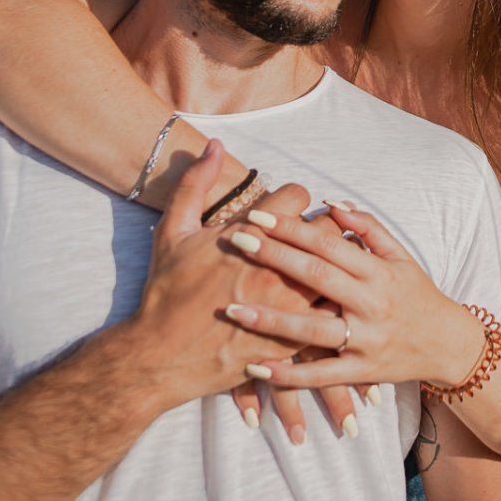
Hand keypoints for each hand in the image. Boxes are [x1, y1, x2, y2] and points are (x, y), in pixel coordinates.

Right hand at [126, 141, 318, 406]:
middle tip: (313, 235)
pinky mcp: (294, 339)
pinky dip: (336, 306)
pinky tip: (332, 303)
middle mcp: (276, 268)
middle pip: (326, 231)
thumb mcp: (172, 231)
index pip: (298, 196)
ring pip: (339, 273)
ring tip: (331, 267)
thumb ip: (195, 183)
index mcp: (250, 235)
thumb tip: (214, 144)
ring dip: (337, 266)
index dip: (294, 199)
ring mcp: (288, 306)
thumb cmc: (166, 290)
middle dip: (322, 229)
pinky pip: (333, 315)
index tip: (289, 208)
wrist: (161, 355)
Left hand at [218, 201, 485, 391]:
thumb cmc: (416, 294)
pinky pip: (320, 375)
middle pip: (317, 277)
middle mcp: (371, 304)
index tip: (257, 216)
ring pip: (314, 330)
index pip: (329, 244)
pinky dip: (288, 374)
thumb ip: (367, 228)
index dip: (293, 228)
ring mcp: (366, 340)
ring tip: (232, 310)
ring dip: (271, 321)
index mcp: (378, 271)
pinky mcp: (361, 372)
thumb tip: (332, 203)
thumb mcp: (400, 256)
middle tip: (236, 241)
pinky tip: (255, 367)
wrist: (448, 345)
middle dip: (275, 258)